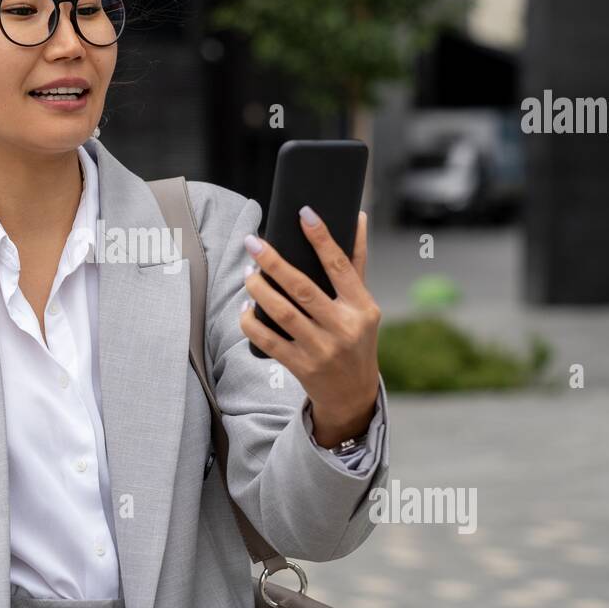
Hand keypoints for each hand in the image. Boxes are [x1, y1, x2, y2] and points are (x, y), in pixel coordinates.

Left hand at [238, 208, 380, 447]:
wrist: (353, 394)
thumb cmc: (356, 339)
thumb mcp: (363, 305)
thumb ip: (355, 263)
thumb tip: (356, 217)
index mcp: (361, 307)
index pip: (340, 265)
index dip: (322, 238)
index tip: (304, 213)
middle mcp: (343, 327)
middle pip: (302, 288)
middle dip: (274, 263)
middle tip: (253, 243)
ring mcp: (322, 349)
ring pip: (282, 313)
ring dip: (259, 290)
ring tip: (248, 274)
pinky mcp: (301, 366)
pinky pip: (269, 340)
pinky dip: (252, 323)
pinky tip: (245, 308)